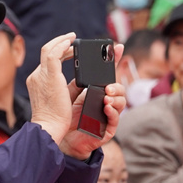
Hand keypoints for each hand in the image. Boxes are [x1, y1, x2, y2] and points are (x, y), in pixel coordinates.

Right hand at [28, 33, 75, 144]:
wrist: (49, 127)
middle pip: (46, 52)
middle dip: (60, 43)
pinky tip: (71, 43)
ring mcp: (40, 75)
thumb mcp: (61, 99)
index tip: (69, 50)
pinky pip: (54, 54)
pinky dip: (62, 46)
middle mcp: (36, 76)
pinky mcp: (49, 75)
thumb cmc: (56, 119)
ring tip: (73, 37)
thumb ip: (68, 87)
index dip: (58, 52)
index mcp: (37, 81)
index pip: (46, 61)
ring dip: (62, 41)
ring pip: (49, 50)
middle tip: (72, 39)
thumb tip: (80, 79)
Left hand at [60, 44, 125, 159]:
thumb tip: (78, 61)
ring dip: (115, 98)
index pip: (108, 74)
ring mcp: (107, 115)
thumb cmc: (66, 114)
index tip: (117, 46)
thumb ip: (77, 79)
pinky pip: (115, 119)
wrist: (61, 136)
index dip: (114, 60)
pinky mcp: (106, 129)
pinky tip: (106, 107)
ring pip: (121, 103)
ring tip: (106, 97)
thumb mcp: (70, 92)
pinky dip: (112, 112)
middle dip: (115, 85)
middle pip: (118, 88)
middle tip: (107, 86)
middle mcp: (104, 101)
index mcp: (96, 91)